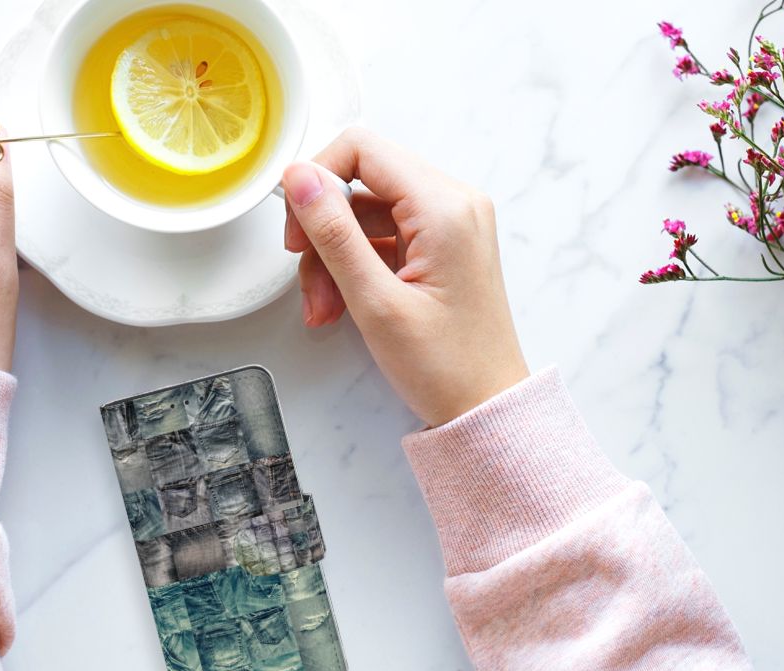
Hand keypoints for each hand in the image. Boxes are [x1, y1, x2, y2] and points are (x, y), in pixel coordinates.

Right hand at [282, 128, 527, 426]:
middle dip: (323, 230)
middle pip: (361, 182)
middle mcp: (453, 203)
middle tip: (306, 278)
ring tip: (324, 309)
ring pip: (365, 214)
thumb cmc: (445, 366)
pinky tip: (341, 306)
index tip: (296, 227)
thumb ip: (333, 233)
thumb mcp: (375, 301)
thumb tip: (298, 177)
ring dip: (333, 257)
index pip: (362, 149)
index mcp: (444, 207)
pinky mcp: (441, 246)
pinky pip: (382, 237)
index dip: (317, 179)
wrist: (486, 408)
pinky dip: (354, 267)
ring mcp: (449, 224)